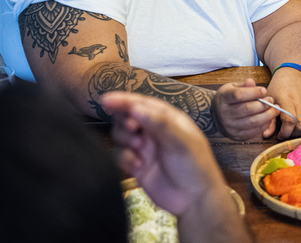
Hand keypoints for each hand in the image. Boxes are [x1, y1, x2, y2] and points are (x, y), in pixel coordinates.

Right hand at [102, 92, 253, 242]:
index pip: (142, 103)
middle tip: (133, 131)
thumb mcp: (182, 141)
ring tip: (139, 148)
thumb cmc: (195, 165)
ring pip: (121, 135)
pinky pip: (120, 156)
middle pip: (127, 117)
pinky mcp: (137, 165)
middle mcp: (154, 131)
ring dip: (125, 139)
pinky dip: (125, 159)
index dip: (123, 100)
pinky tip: (138, 166)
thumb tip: (135, 109)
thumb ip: (160, 123)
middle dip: (124, 122)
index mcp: (167, 119)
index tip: (106, 100)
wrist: (194, 200)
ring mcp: (145, 148)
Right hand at [213, 79, 278, 140]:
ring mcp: (229, 126)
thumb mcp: (232, 88)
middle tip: (271, 100)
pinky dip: (264, 125)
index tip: (264, 90)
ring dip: (267, 116)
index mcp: (223, 98)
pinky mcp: (236, 136)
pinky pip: (253, 132)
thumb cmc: (228, 99)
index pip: (238, 95)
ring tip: (275, 110)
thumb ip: (244, 86)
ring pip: (252, 122)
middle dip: (263, 104)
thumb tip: (252, 82)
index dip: (253, 92)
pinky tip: (269, 119)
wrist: (216, 116)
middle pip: (247, 109)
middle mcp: (224, 113)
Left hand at [265, 68, 300, 139]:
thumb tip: (266, 135)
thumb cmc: (279, 88)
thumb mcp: (270, 101)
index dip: (285, 133)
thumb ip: (269, 119)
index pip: (289, 122)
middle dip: (293, 134)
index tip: (280, 135)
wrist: (293, 75)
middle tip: (288, 131)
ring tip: (296, 128)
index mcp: (287, 100)